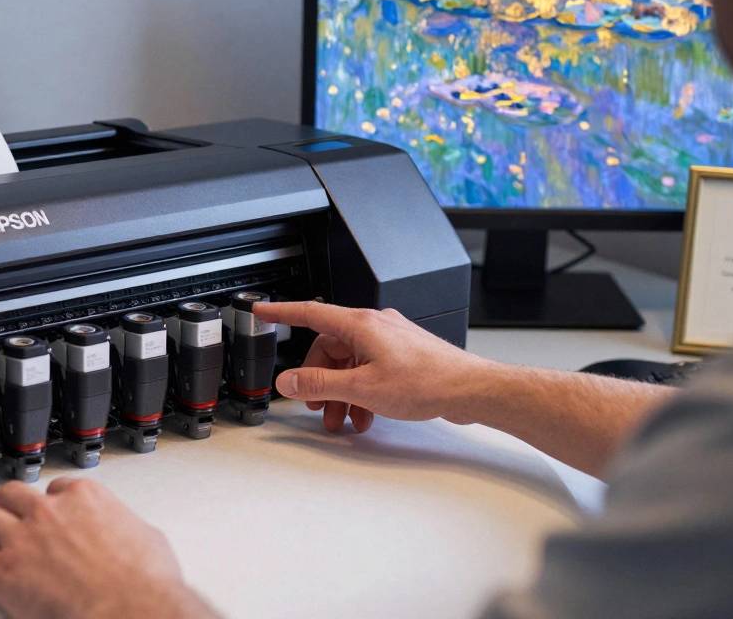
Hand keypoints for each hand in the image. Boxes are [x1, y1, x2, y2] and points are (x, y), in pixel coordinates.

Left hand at [0, 477, 216, 618]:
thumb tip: (132, 535)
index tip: (47, 506)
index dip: (49, 499)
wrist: (128, 608)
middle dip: (9, 505)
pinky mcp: (3, 570)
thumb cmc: (143, 581)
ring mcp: (22, 538)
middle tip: (5, 513)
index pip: (56, 487)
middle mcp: (49, 511)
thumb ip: (125, 527)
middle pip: (14, 495)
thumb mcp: (147, 537)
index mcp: (84, 497)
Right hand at [252, 302, 494, 432]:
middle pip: (329, 349)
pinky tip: (365, 417)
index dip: (282, 313)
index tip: (262, 312)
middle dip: (319, 380)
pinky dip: (361, 393)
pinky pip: (369, 370)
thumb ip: (320, 384)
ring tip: (341, 420)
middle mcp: (374, 327)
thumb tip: (290, 382)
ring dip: (341, 393)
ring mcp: (389, 341)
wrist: (470, 389)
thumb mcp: (362, 387)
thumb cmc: (427, 380)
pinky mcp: (402, 356)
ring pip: (350, 364)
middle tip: (314, 405)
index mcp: (361, 325)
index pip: (310, 313)